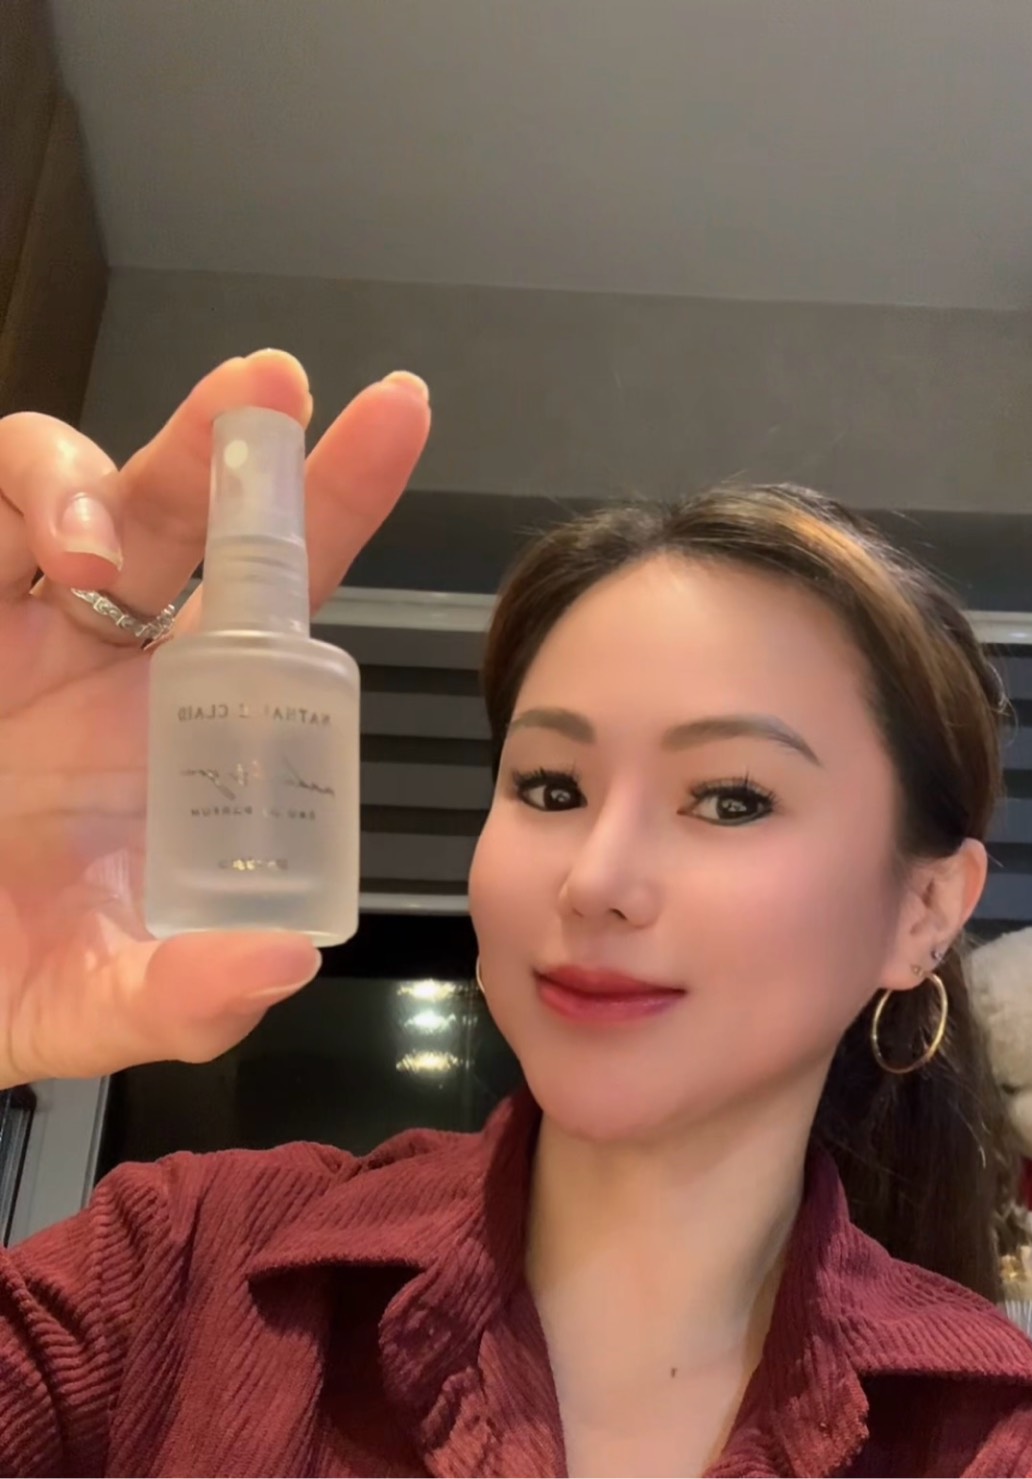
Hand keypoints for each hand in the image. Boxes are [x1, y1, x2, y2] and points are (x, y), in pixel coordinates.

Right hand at [0, 351, 429, 1088]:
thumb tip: (288, 961)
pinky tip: (53, 557)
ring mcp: (22, 618)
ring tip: (89, 557)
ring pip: (75, 479)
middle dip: (237, 436)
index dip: (335, 501)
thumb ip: (187, 998)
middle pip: (190, 508)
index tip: (397, 414)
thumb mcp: (94, 1001)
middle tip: (275, 383)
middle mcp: (114, 650)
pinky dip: (29, 499)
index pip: (279, 590)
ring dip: (102, 479)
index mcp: (184, 719)